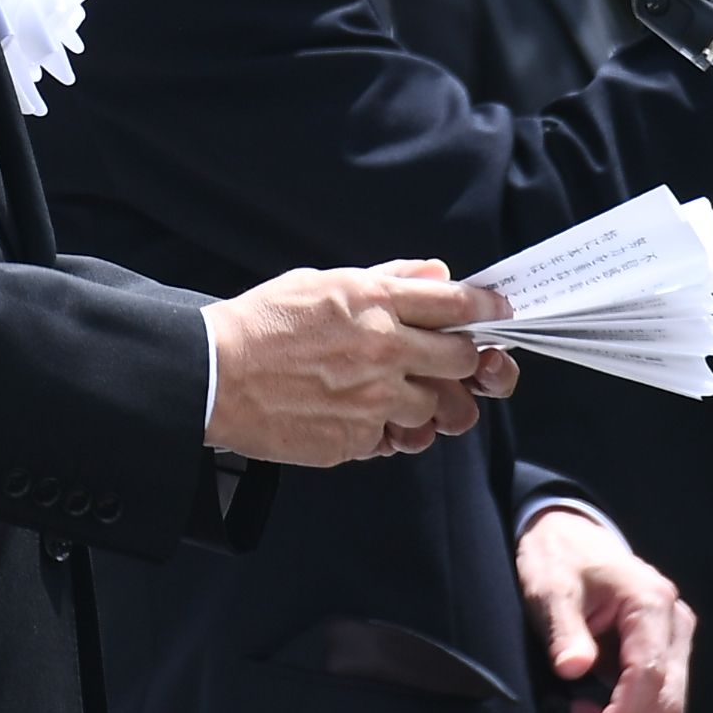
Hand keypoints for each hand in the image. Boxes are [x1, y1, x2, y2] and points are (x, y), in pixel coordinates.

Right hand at [201, 265, 501, 468]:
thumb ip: (386, 279)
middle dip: (461, 361)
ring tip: (388, 392)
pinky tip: (353, 412)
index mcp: (375, 302)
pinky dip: (383, 429)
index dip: (487, 308)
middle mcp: (383, 349)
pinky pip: (394, 439)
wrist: (213, 376)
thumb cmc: (261, 324)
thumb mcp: (322, 282)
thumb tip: (435, 273)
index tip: (499, 312)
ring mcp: (373, 399)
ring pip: (435, 408)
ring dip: (422, 401)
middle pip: (461, 360)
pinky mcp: (356, 439)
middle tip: (444, 360)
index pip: (456, 303)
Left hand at [516, 509, 692, 712]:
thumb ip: (564, 631)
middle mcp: (674, 623)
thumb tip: (573, 670)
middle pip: (667, 700)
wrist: (570, 540)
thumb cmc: (559, 560)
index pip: (648, 674)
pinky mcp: (666, 658)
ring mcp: (675, 642)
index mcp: (650, 602)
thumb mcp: (551, 589)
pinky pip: (663, 709)